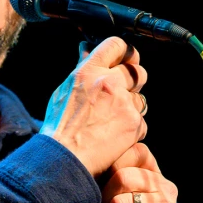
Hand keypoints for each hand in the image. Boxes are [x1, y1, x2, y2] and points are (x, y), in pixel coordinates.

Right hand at [39, 36, 147, 175]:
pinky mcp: (134, 124)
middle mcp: (109, 83)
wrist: (65, 157)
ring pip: (141, 99)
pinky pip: (141, 122)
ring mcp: (124, 103)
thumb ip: (82, 67)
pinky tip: (114, 136)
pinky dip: (132, 129)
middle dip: (134, 82)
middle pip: (138, 71)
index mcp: (90, 71)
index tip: (125, 59)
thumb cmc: (60, 126)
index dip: (124, 52)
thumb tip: (86, 48)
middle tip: (123, 93)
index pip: (117, 45)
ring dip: (131, 108)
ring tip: (112, 121)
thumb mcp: (66, 89)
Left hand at [97, 143, 180, 202]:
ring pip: (121, 202)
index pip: (135, 152)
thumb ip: (112, 180)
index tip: (108, 189)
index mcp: (155, 177)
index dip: (113, 166)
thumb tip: (100, 159)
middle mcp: (165, 188)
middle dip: (107, 197)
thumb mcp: (114, 202)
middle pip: (123, 175)